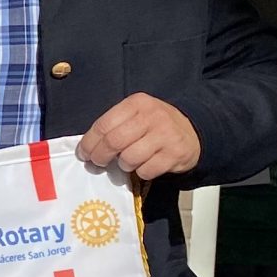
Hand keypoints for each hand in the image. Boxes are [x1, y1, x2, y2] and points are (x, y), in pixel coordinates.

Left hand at [78, 93, 200, 180]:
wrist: (192, 132)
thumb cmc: (155, 125)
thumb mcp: (136, 115)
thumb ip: (115, 125)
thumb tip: (88, 148)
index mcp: (137, 103)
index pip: (104, 124)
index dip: (90, 142)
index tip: (83, 153)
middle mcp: (152, 116)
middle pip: (114, 142)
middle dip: (100, 156)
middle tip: (98, 163)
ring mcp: (165, 135)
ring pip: (129, 158)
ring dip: (124, 165)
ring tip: (128, 162)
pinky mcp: (175, 154)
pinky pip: (146, 170)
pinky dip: (141, 172)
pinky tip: (145, 165)